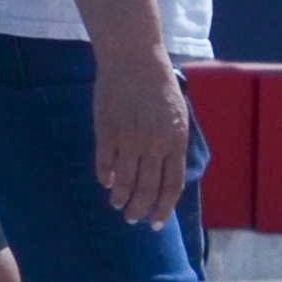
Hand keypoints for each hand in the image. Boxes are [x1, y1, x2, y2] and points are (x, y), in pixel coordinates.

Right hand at [91, 48, 194, 225]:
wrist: (133, 59)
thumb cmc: (158, 87)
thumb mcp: (177, 116)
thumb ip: (171, 145)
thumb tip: (161, 175)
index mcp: (175, 140)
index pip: (172, 185)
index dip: (163, 208)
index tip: (155, 222)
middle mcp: (154, 144)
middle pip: (148, 188)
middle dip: (139, 209)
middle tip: (131, 219)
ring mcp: (129, 138)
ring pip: (125, 181)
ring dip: (121, 198)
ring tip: (117, 205)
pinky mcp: (107, 130)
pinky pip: (105, 163)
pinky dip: (105, 177)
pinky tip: (106, 182)